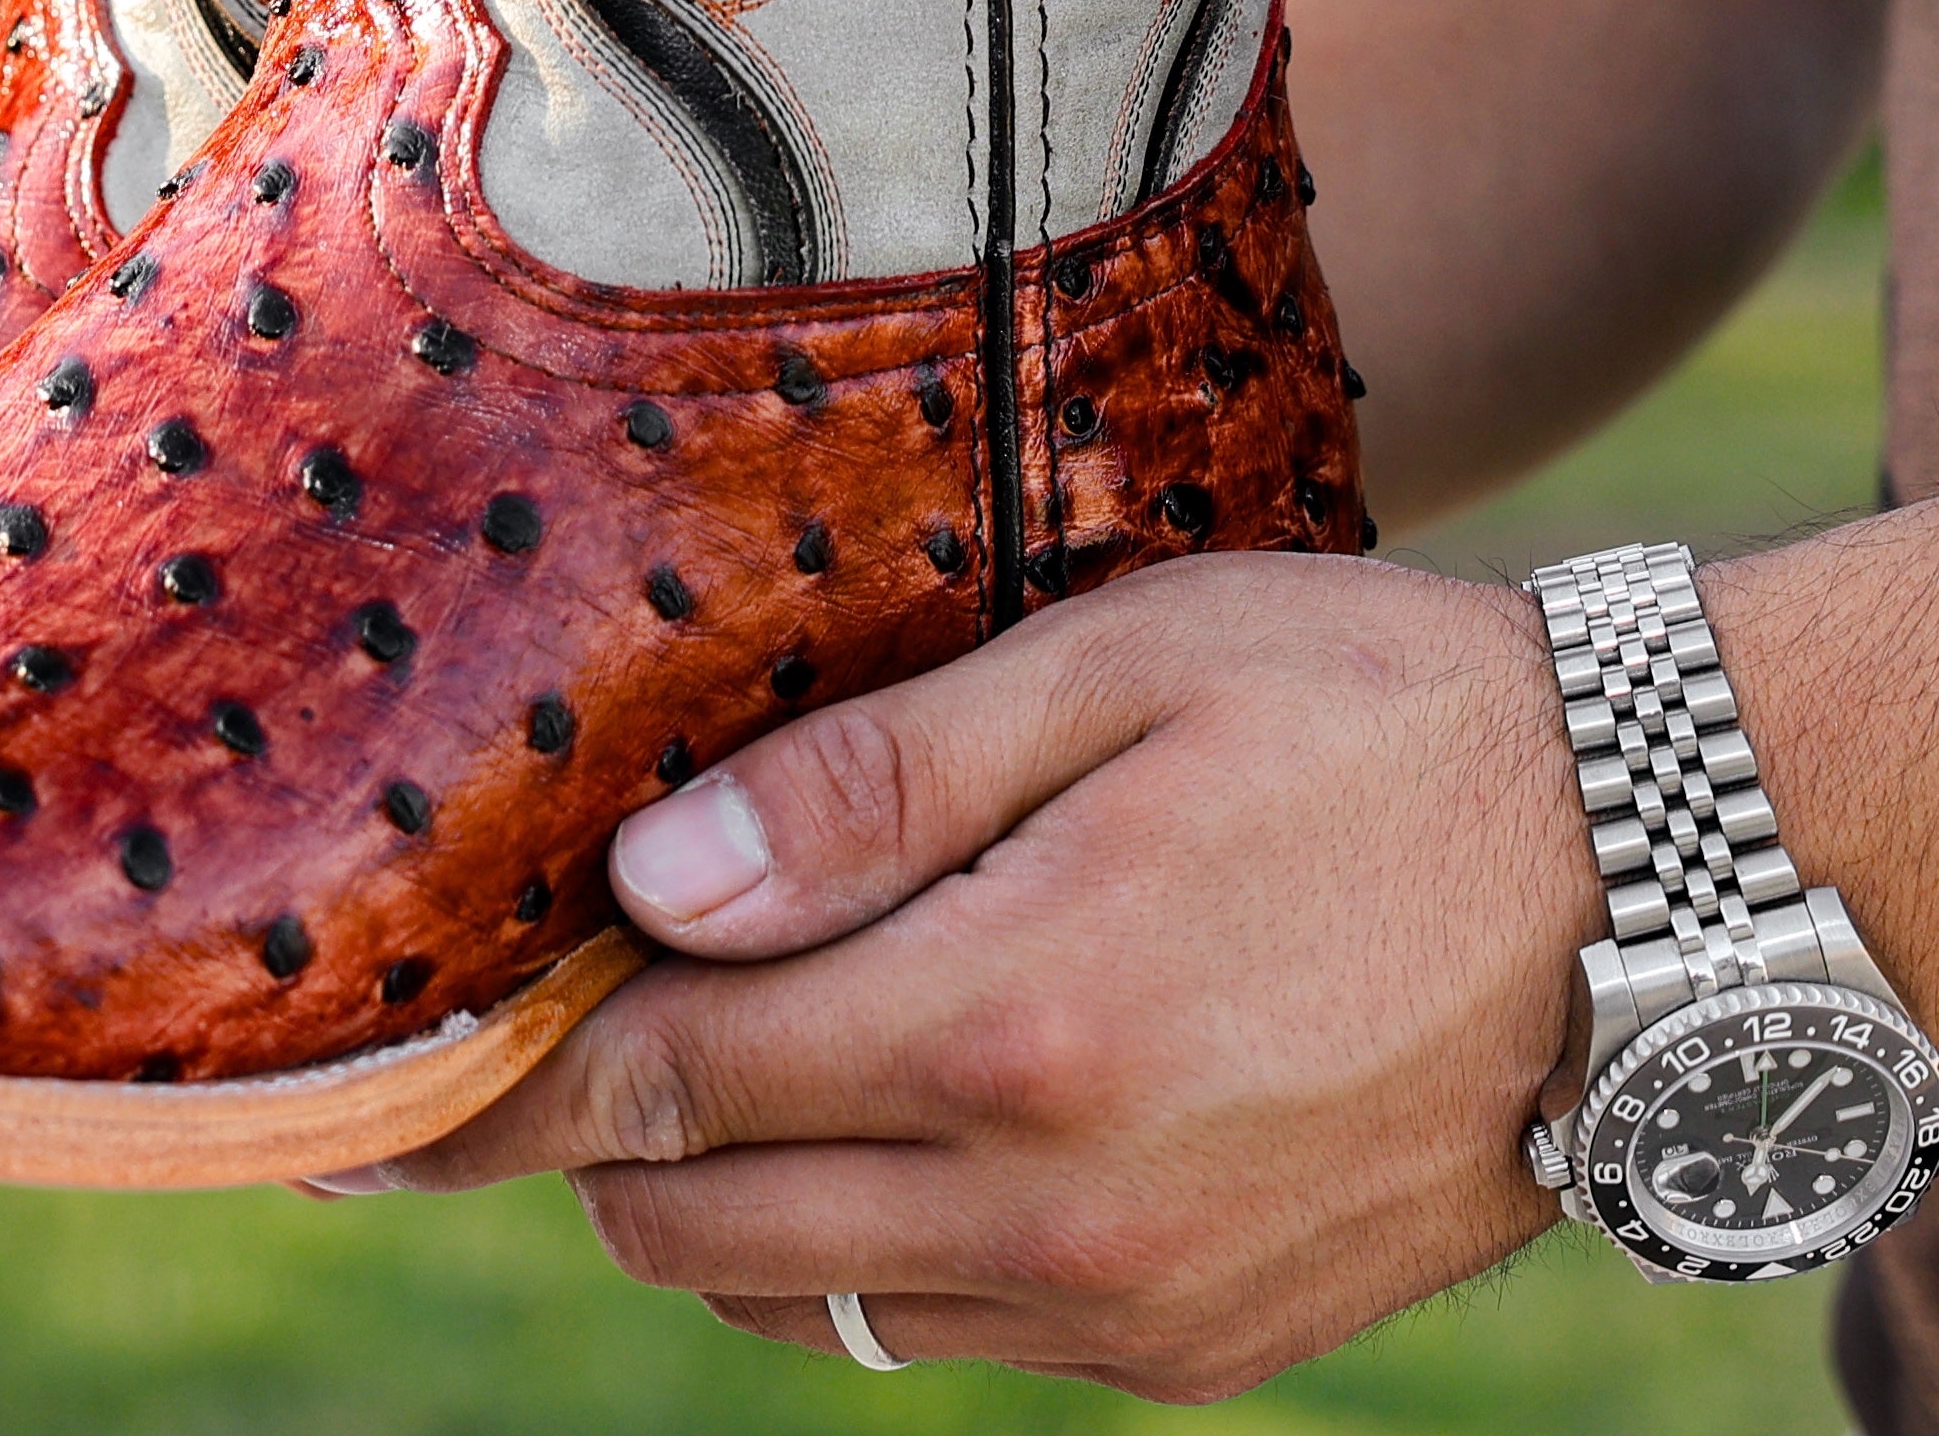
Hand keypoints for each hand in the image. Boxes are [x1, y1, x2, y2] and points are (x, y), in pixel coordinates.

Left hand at [322, 554, 1602, 1401]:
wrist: (1658, 878)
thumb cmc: (1366, 720)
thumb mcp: (1106, 678)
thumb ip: (862, 794)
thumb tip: (649, 891)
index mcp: (1010, 1027)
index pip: (659, 1089)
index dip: (492, 1088)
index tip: (360, 1085)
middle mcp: (1059, 1207)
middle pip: (698, 1224)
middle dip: (577, 1141)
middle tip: (508, 1033)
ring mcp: (1137, 1301)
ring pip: (808, 1298)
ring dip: (708, 1196)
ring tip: (674, 1059)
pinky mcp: (1206, 1340)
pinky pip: (945, 1333)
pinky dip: (852, 1245)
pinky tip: (853, 1115)